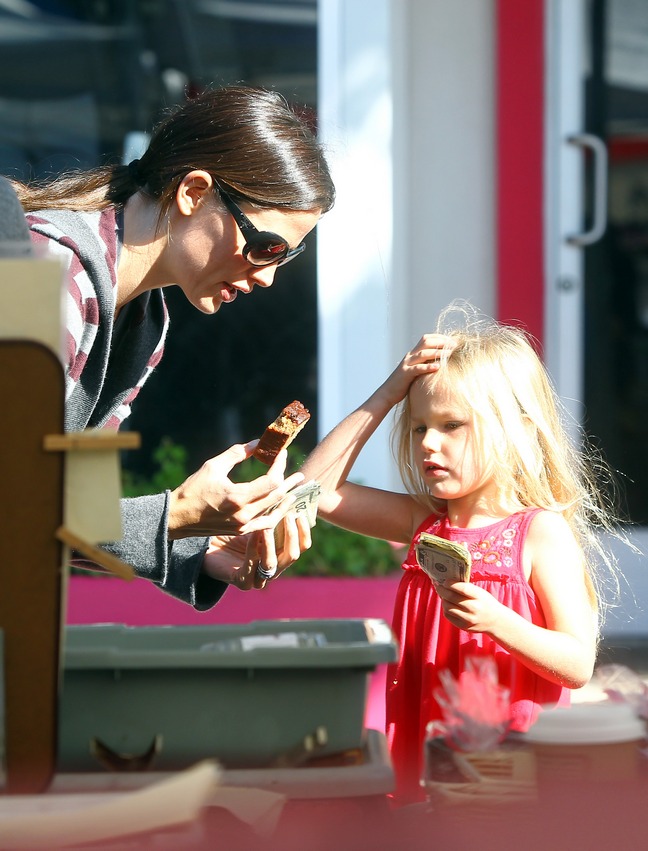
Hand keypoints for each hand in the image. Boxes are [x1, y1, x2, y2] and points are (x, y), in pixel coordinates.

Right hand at [168, 443, 303, 538]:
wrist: (177, 518)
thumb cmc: (193, 489)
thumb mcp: (213, 466)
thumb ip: (237, 453)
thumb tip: (257, 443)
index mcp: (237, 496)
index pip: (271, 481)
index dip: (280, 466)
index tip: (282, 454)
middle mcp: (243, 513)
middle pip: (276, 496)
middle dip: (289, 482)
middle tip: (299, 474)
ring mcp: (243, 525)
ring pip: (274, 511)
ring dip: (286, 499)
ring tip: (295, 490)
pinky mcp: (240, 531)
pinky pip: (266, 523)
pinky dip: (276, 514)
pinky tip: (282, 507)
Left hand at [202, 511, 312, 589]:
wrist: (210, 546)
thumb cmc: (236, 531)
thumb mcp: (258, 521)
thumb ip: (273, 513)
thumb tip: (289, 492)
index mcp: (282, 553)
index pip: (303, 545)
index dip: (304, 530)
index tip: (299, 513)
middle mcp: (274, 568)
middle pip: (292, 555)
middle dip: (291, 535)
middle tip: (286, 517)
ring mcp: (259, 578)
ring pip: (272, 564)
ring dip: (270, 544)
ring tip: (266, 527)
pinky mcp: (242, 581)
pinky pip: (250, 568)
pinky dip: (252, 550)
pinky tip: (251, 535)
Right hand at [379, 334, 455, 405]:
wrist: (388, 392)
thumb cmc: (404, 383)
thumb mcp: (416, 370)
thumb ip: (424, 364)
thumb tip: (440, 363)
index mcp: (413, 354)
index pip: (427, 339)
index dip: (440, 337)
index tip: (453, 341)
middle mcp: (410, 356)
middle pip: (426, 342)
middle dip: (441, 342)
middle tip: (454, 345)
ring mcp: (407, 364)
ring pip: (423, 354)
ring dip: (437, 352)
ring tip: (450, 353)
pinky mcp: (405, 374)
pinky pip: (417, 368)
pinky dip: (428, 367)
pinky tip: (438, 367)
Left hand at [433, 580, 502, 632]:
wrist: (495, 621)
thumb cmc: (486, 603)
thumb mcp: (481, 592)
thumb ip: (467, 588)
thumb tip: (448, 582)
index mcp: (479, 597)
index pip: (462, 588)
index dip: (451, 584)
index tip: (445, 581)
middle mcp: (474, 608)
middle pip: (452, 597)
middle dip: (442, 590)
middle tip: (438, 586)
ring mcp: (468, 619)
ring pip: (447, 607)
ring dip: (443, 600)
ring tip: (444, 596)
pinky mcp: (464, 626)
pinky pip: (448, 615)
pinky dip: (446, 609)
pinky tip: (448, 605)